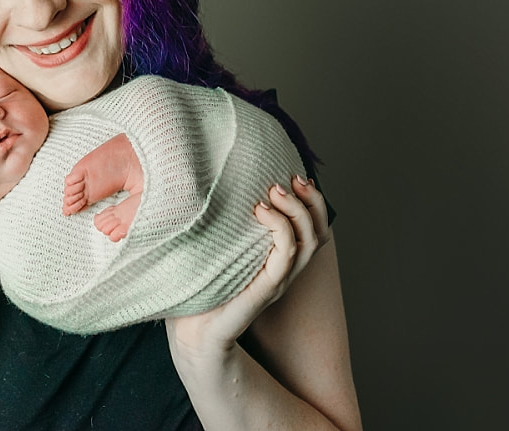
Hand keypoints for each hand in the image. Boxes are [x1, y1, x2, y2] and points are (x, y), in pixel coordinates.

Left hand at [165, 174, 331, 359]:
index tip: (294, 175)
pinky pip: (287, 255)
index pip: (313, 228)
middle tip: (290, 178)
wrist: (189, 333)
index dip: (312, 200)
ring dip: (297, 210)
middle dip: (312, 199)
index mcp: (277, 259)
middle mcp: (284, 269)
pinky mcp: (266, 289)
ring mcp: (277, 280)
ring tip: (274, 191)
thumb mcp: (214, 249)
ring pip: (310, 241)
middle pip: (319, 231)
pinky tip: (260, 211)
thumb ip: (223, 223)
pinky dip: (280, 228)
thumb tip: (209, 183)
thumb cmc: (199, 290)